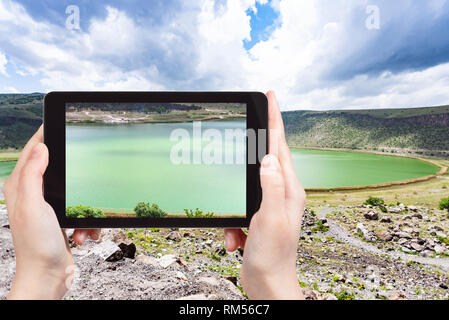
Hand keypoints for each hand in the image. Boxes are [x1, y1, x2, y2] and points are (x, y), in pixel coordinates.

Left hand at [4, 125, 99, 299]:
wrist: (48, 276)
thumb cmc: (36, 245)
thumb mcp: (33, 206)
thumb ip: (33, 175)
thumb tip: (41, 147)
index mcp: (21, 187)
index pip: (32, 151)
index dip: (45, 135)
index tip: (58, 122)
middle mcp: (33, 195)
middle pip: (58, 169)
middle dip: (77, 179)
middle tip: (83, 181)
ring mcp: (49, 208)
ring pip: (76, 192)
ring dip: (84, 209)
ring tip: (80, 225)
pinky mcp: (63, 220)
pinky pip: (82, 211)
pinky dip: (87, 223)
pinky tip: (82, 235)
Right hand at [224, 91, 305, 299]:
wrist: (268, 284)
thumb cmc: (273, 256)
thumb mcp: (269, 219)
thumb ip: (270, 187)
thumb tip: (268, 157)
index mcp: (289, 189)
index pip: (280, 145)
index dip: (275, 118)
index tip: (271, 95)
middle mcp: (282, 193)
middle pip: (266, 158)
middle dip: (254, 148)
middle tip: (248, 127)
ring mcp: (270, 204)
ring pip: (247, 186)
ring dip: (235, 208)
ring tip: (237, 233)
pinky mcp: (258, 216)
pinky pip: (239, 209)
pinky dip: (232, 226)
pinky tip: (236, 242)